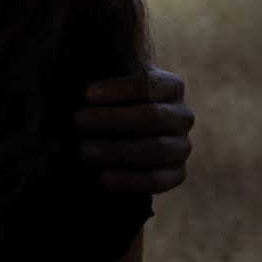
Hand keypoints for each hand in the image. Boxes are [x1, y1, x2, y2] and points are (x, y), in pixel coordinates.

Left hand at [75, 66, 193, 193]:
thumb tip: (82, 85)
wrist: (125, 138)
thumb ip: (106, 81)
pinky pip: (157, 180)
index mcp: (172, 87)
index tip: (87, 94)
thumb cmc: (114, 106)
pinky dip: (129, 179)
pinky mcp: (177, 174)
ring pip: (155, 149)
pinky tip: (103, 178)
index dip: (119, 89)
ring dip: (117, 150)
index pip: (149, 84)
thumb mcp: (114, 89)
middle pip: (152, 117)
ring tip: (84, 150)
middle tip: (79, 121)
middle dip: (112, 119)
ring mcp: (182, 147)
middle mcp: (183, 116)